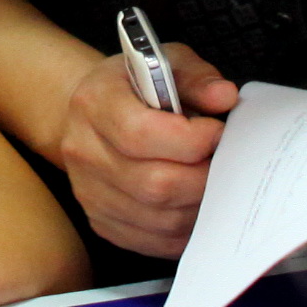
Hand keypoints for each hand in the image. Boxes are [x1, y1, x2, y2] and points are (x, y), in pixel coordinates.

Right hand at [48, 41, 240, 257]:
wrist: (94, 116)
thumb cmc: (137, 88)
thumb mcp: (166, 64)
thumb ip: (197, 78)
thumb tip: (224, 97)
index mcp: (95, 102)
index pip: (140, 133)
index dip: (190, 139)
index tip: (217, 131)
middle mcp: (83, 150)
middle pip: (152, 184)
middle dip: (202, 178)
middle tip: (223, 163)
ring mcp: (88, 193)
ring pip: (158, 218)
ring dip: (198, 206)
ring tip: (214, 182)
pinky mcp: (101, 223)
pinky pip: (152, 241)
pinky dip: (184, 230)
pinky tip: (196, 205)